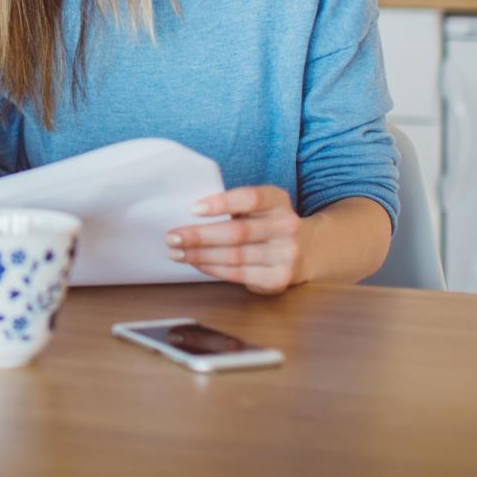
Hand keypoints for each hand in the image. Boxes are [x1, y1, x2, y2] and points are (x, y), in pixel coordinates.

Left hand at [166, 185, 304, 295]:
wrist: (305, 249)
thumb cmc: (265, 223)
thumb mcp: (258, 206)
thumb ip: (233, 206)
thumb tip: (188, 214)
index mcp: (278, 200)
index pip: (250, 198)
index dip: (221, 203)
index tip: (192, 208)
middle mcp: (287, 226)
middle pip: (237, 232)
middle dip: (199, 236)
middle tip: (171, 236)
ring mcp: (286, 254)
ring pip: (234, 256)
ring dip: (199, 255)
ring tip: (176, 251)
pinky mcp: (279, 278)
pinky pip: (238, 274)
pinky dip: (212, 269)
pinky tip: (196, 263)